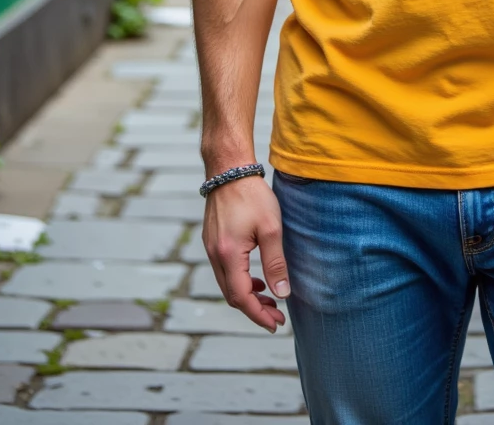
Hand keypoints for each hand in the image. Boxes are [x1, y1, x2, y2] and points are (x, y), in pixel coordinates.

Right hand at [202, 174, 290, 330]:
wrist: (229, 169)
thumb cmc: (252, 195)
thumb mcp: (271, 228)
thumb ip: (275, 263)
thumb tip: (282, 294)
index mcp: (229, 255)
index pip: (241, 297)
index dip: (258, 315)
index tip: (276, 324)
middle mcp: (215, 255)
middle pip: (232, 295)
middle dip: (254, 309)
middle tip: (276, 316)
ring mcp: (211, 248)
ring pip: (227, 284)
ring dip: (247, 296)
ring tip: (269, 299)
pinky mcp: (212, 241)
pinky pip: (224, 271)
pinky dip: (240, 281)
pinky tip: (256, 278)